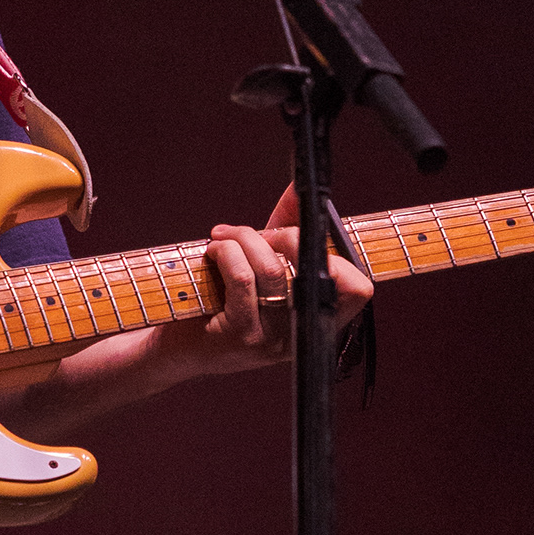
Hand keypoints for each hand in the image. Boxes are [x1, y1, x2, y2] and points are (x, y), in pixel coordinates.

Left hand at [194, 183, 373, 374]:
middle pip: (316, 268)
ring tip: (223, 238)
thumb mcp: (259, 264)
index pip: (358, 290)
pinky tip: (213, 251)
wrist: (175, 347)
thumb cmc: (220, 301)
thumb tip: (299, 187)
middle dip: (284, 234)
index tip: (301, 240)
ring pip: (273, 268)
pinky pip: (243, 277)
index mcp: (316, 320)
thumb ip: (285, 227)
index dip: (336, 257)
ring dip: (244, 238)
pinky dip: (227, 251)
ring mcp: (273, 338)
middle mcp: (302, 334)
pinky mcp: (241, 335)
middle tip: (256, 234)